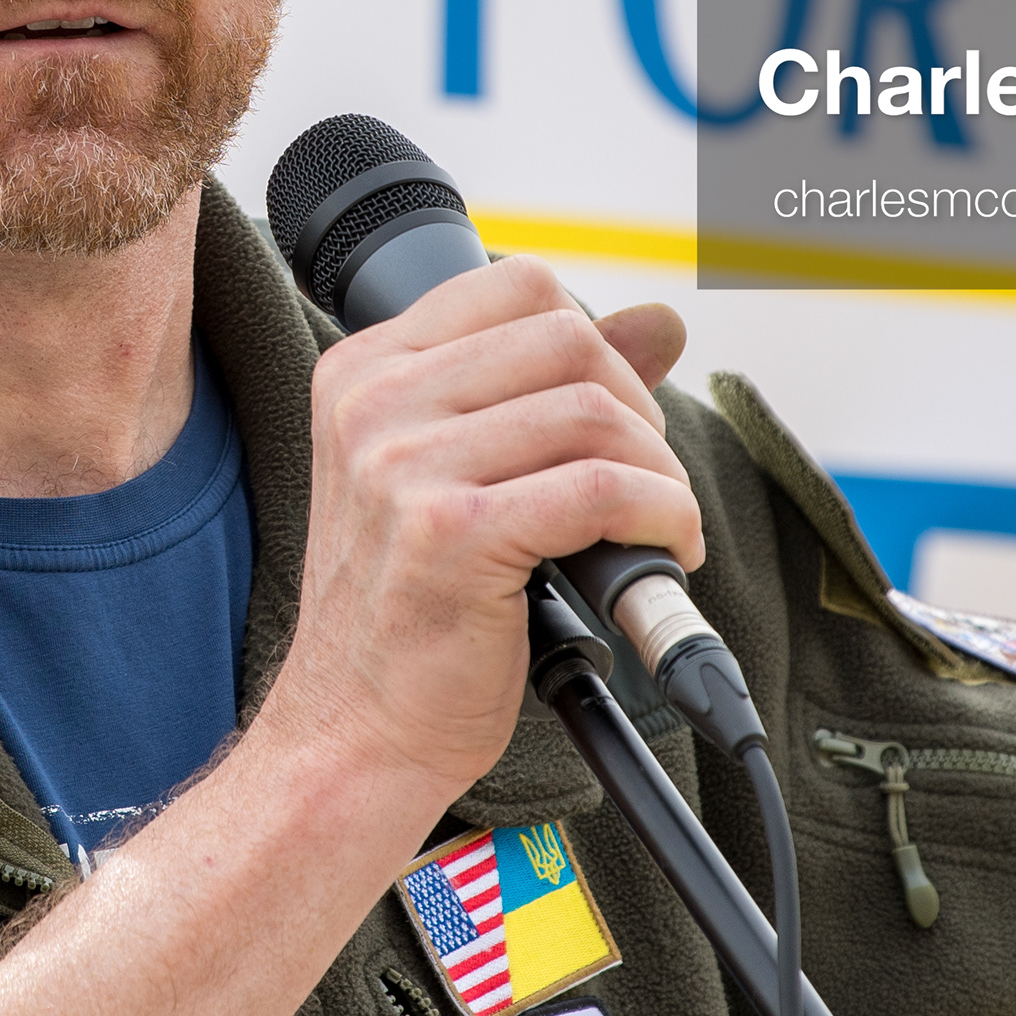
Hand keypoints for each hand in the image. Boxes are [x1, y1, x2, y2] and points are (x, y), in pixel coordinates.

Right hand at [254, 259, 705, 821]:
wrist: (352, 730)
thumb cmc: (408, 611)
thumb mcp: (455, 475)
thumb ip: (545, 390)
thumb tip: (662, 320)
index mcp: (363, 372)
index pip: (518, 284)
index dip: (593, 341)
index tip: (608, 414)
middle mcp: (374, 404)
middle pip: (566, 336)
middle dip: (635, 407)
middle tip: (642, 477)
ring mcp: (403, 465)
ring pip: (595, 411)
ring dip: (659, 471)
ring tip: (655, 524)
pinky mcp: (452, 533)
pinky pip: (605, 490)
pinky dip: (662, 517)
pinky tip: (661, 550)